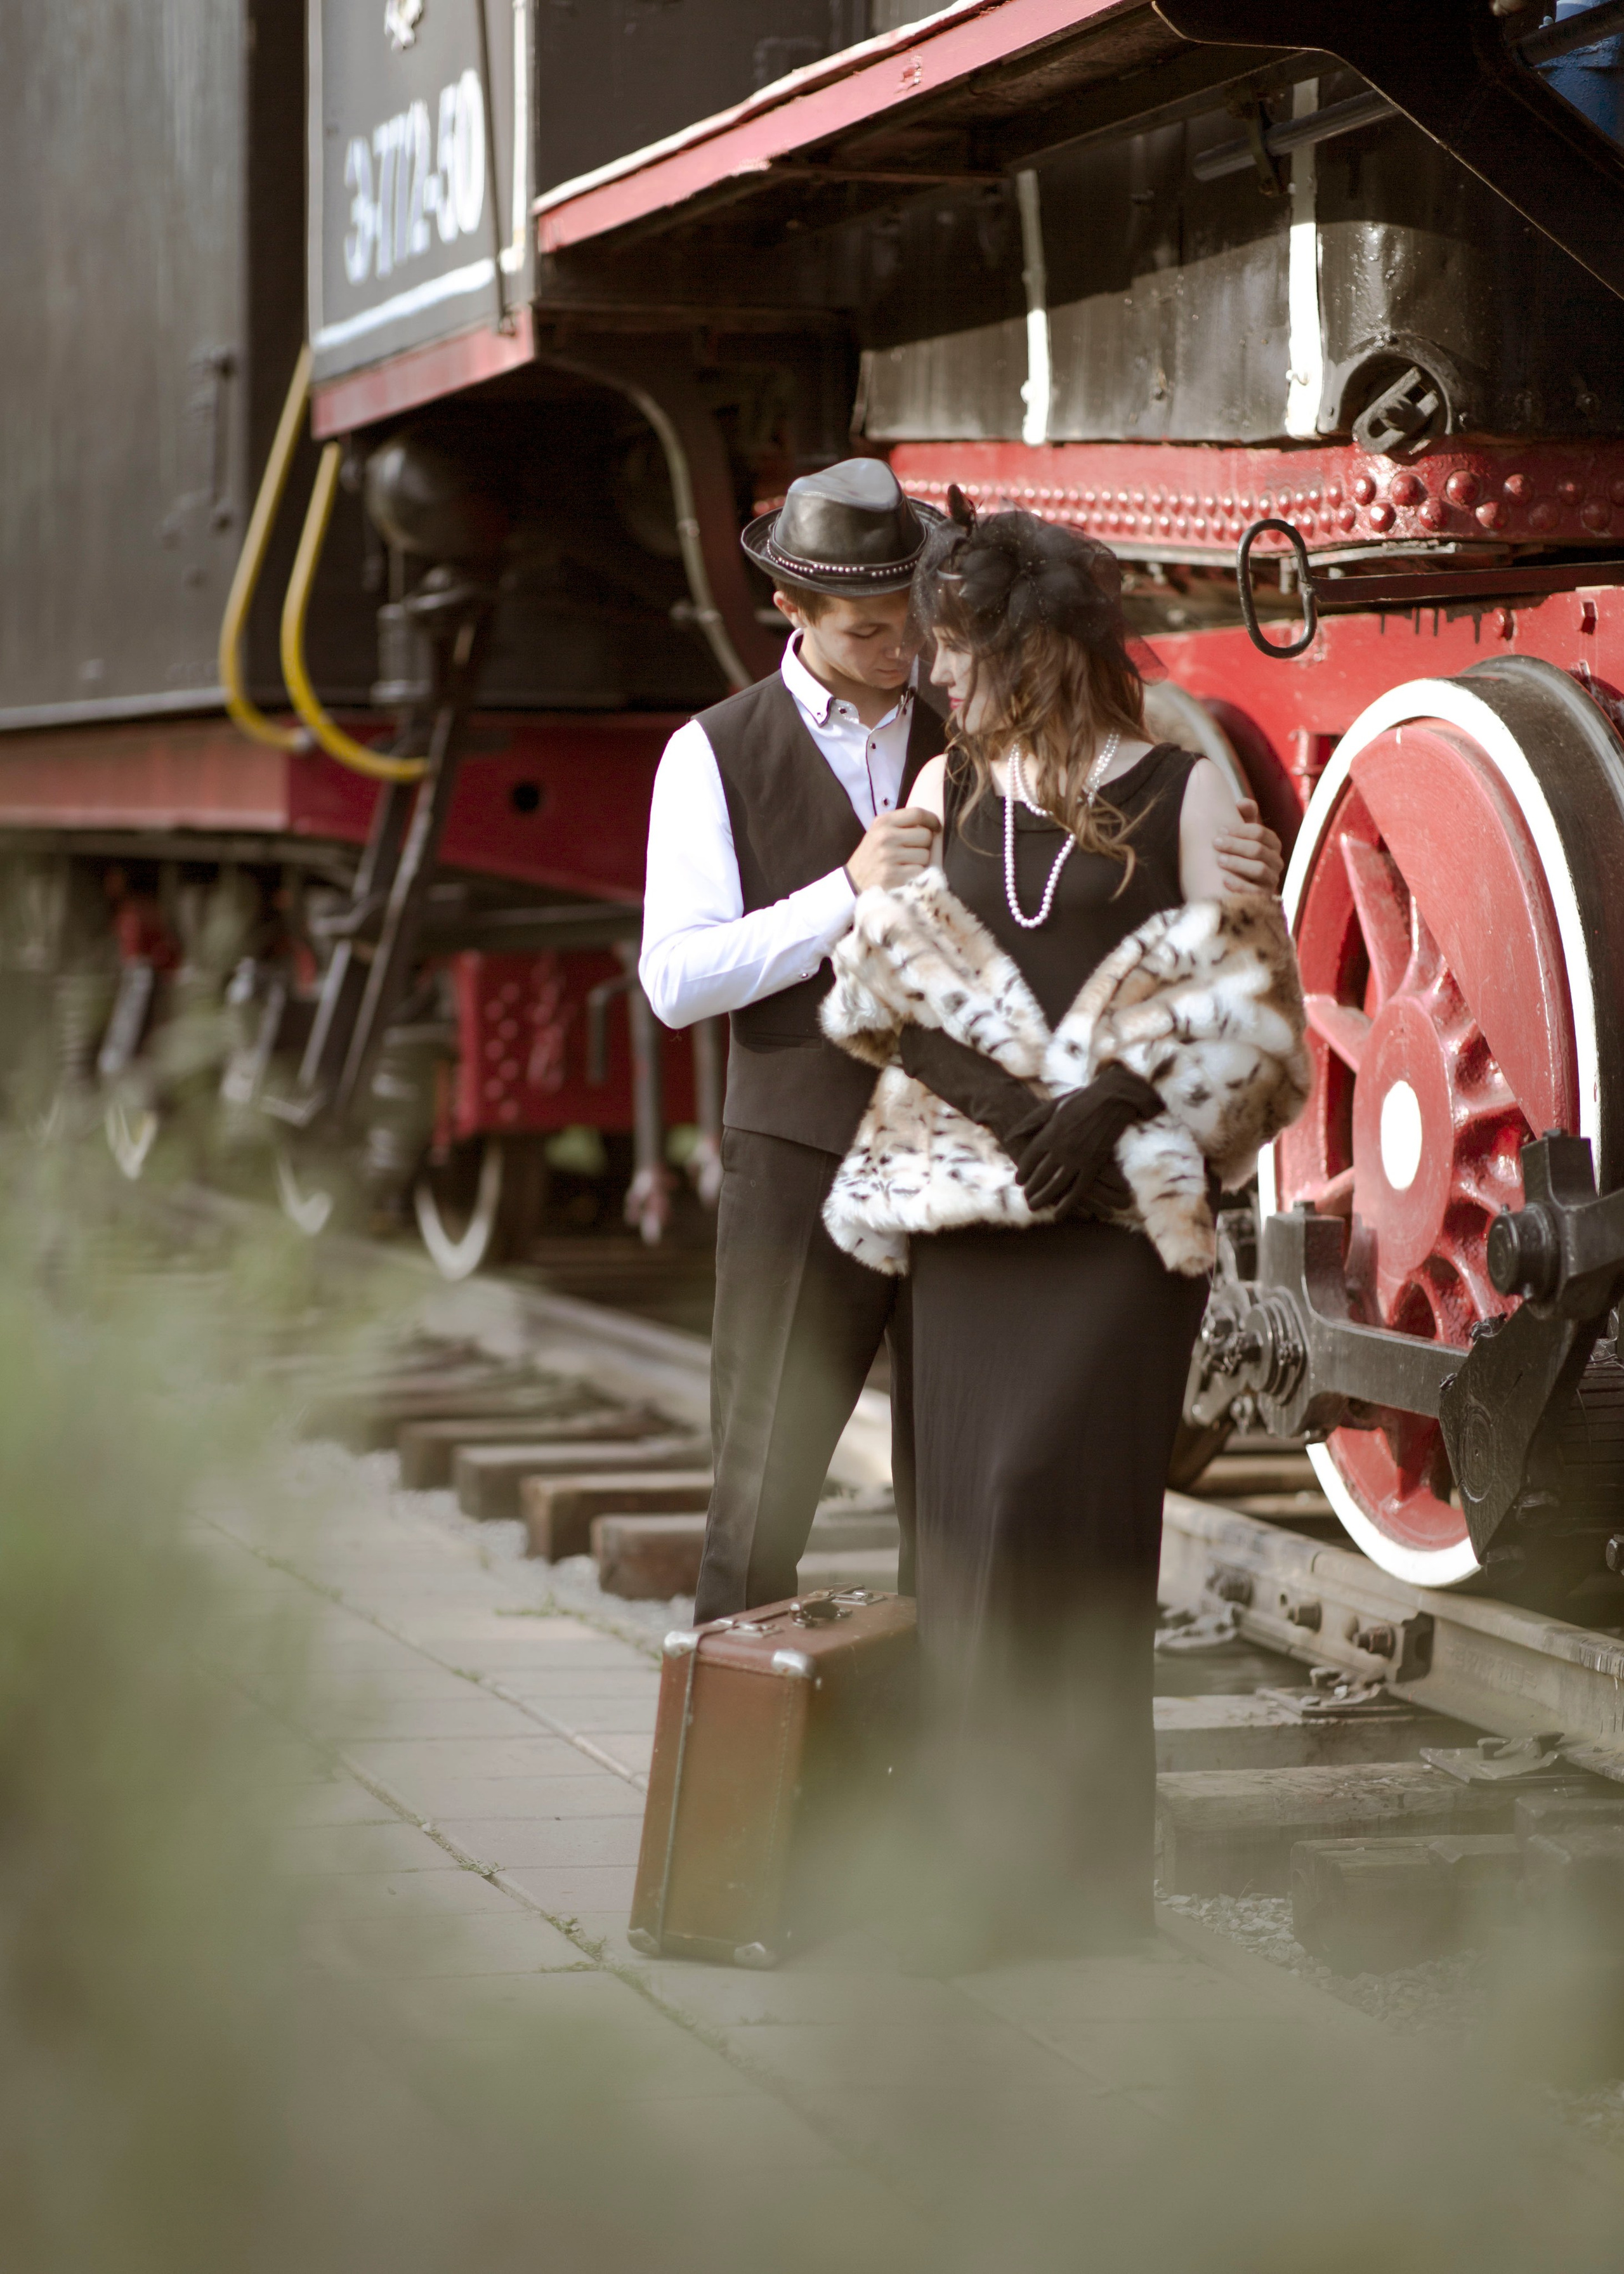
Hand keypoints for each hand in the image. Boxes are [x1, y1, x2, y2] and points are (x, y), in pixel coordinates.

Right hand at [846, 806, 937, 893]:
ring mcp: (889, 856)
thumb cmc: (871, 857)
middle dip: (923, 846)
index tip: (935, 827)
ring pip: (925, 855)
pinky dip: (916, 876)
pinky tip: (904, 876)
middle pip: (926, 836)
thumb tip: (931, 823)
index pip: (917, 813)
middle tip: (912, 853)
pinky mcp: (893, 875)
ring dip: (920, 863)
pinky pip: (920, 871)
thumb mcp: (878, 833)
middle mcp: (885, 837)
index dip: (932, 820)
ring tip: (905, 866)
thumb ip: (900, 825)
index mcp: (883, 823)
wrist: (852, 883)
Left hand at [1013, 1064, 1161, 1215]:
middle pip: (1040, 1174)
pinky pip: (1079, 1189)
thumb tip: (1010, 1135)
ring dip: (1044, 1198)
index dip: (1023, 1171)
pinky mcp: (1094, 1164)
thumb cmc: (1082, 1099)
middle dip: (1031, 1188)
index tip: (1019, 1180)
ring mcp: (1077, 1158)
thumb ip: (1031, 1122)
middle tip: (1025, 1198)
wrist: (1113, 1098)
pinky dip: (1068, 1203)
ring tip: (1034, 1207)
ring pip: (1056, 1185)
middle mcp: (1061, 1148)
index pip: (1030, 1158)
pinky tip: (1059, 1212)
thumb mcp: (1052, 1107)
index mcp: (1049, 1133)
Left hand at [1214, 798, 1282, 895]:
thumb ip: (1244, 817)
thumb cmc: (1238, 854)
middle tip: (1215, 842)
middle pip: (1258, 850)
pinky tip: (1224, 880)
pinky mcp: (1264, 898)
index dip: (1239, 830)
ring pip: (1259, 869)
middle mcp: (1276, 862)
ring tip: (1219, 860)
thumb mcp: (1242, 835)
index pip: (1260, 833)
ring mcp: (1272, 881)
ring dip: (1237, 863)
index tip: (1220, 829)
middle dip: (1235, 845)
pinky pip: (1255, 892)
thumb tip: (1241, 803)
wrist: (1237, 886)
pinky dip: (1240, 885)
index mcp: (1273, 844)